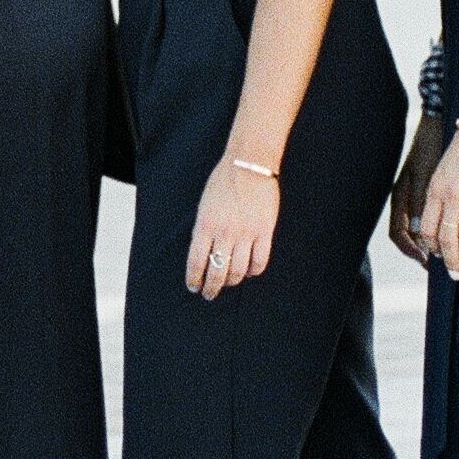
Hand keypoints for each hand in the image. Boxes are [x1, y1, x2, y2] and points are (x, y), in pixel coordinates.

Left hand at [185, 161, 281, 298]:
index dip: (194, 279)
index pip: (196, 262)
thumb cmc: (223, 183)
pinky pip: (259, 262)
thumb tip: (203, 255)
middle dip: (211, 287)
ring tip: (228, 283)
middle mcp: (224, 233)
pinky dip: (252, 271)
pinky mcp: (264, 232)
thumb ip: (204, 230)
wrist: (248, 165)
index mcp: (205, 226)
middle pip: (217, 271)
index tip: (194, 287)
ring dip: (231, 282)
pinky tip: (248, 271)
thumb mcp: (204, 207)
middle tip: (210, 294)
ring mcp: (246, 233)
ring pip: (238, 271)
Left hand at [418, 121, 458, 279]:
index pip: (427, 227)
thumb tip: (446, 213)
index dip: (432, 246)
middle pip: (446, 237)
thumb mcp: (446, 167)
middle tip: (455, 275)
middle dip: (450, 260)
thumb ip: (443, 190)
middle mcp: (449, 195)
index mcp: (435, 188)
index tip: (438, 258)